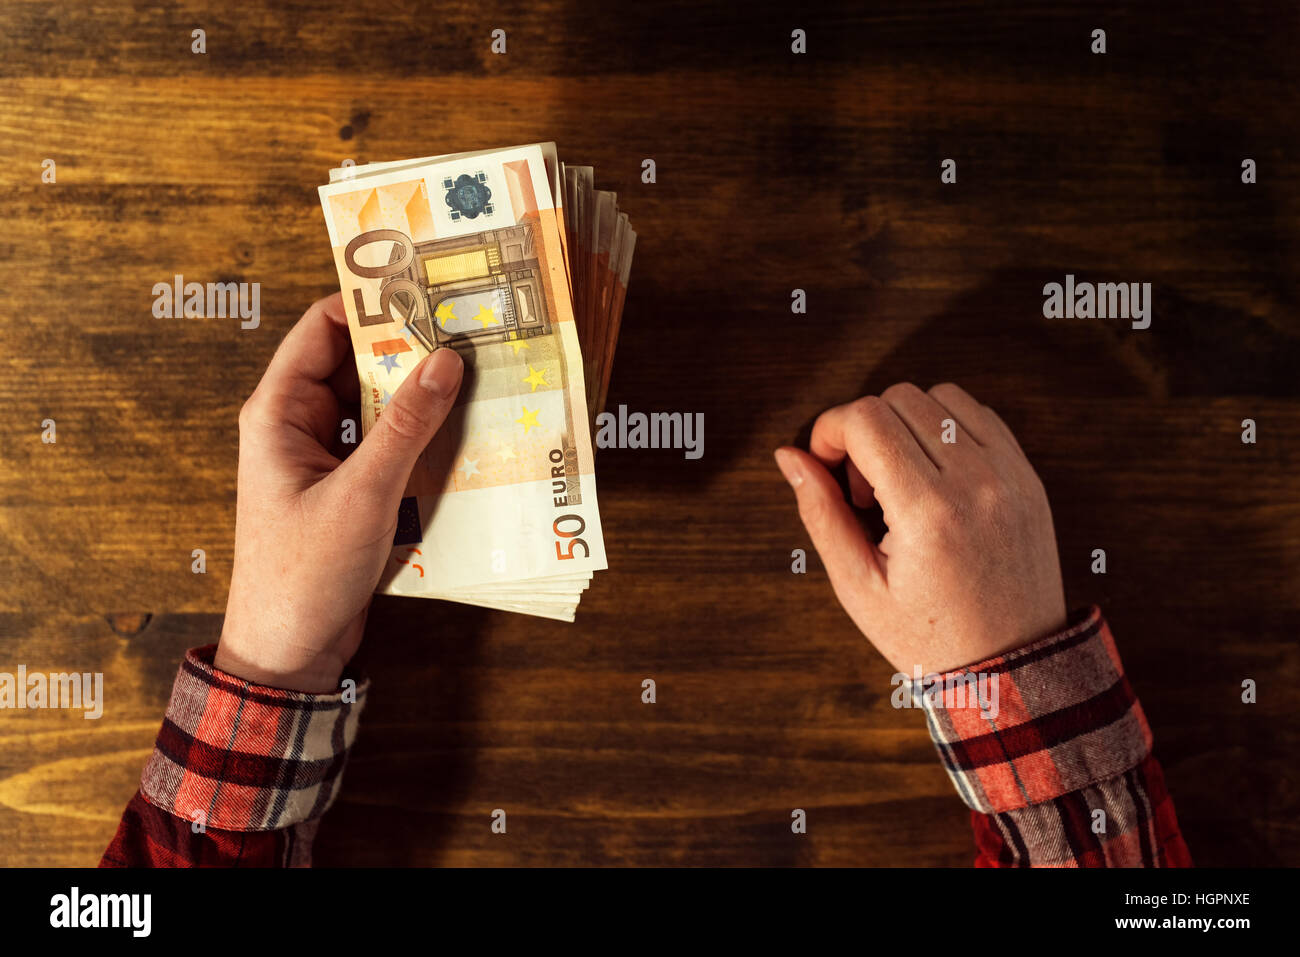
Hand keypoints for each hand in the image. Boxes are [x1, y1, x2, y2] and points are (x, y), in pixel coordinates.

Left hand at [215, 293, 463, 692]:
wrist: (288, 650)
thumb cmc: (306, 572)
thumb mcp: (363, 494)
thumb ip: (407, 426)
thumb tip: (446, 360)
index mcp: (279, 412)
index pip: (321, 328)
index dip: (370, 302)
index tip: (426, 287)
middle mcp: (299, 426)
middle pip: (357, 364)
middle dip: (408, 348)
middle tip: (467, 328)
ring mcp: (325, 458)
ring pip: (377, 406)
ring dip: (420, 395)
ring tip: (477, 374)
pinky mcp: (349, 489)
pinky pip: (387, 446)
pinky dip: (420, 437)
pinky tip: (464, 431)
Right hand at [774, 383, 1065, 673]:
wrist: (1012, 668)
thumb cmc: (929, 638)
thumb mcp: (857, 586)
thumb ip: (820, 513)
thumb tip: (788, 456)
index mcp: (928, 512)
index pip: (866, 419)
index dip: (829, 431)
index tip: (827, 468)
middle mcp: (975, 482)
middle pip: (897, 398)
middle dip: (864, 430)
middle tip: (864, 491)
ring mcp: (1009, 475)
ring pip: (938, 396)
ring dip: (906, 424)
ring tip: (901, 482)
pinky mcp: (1028, 476)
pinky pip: (978, 414)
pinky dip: (945, 428)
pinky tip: (933, 475)